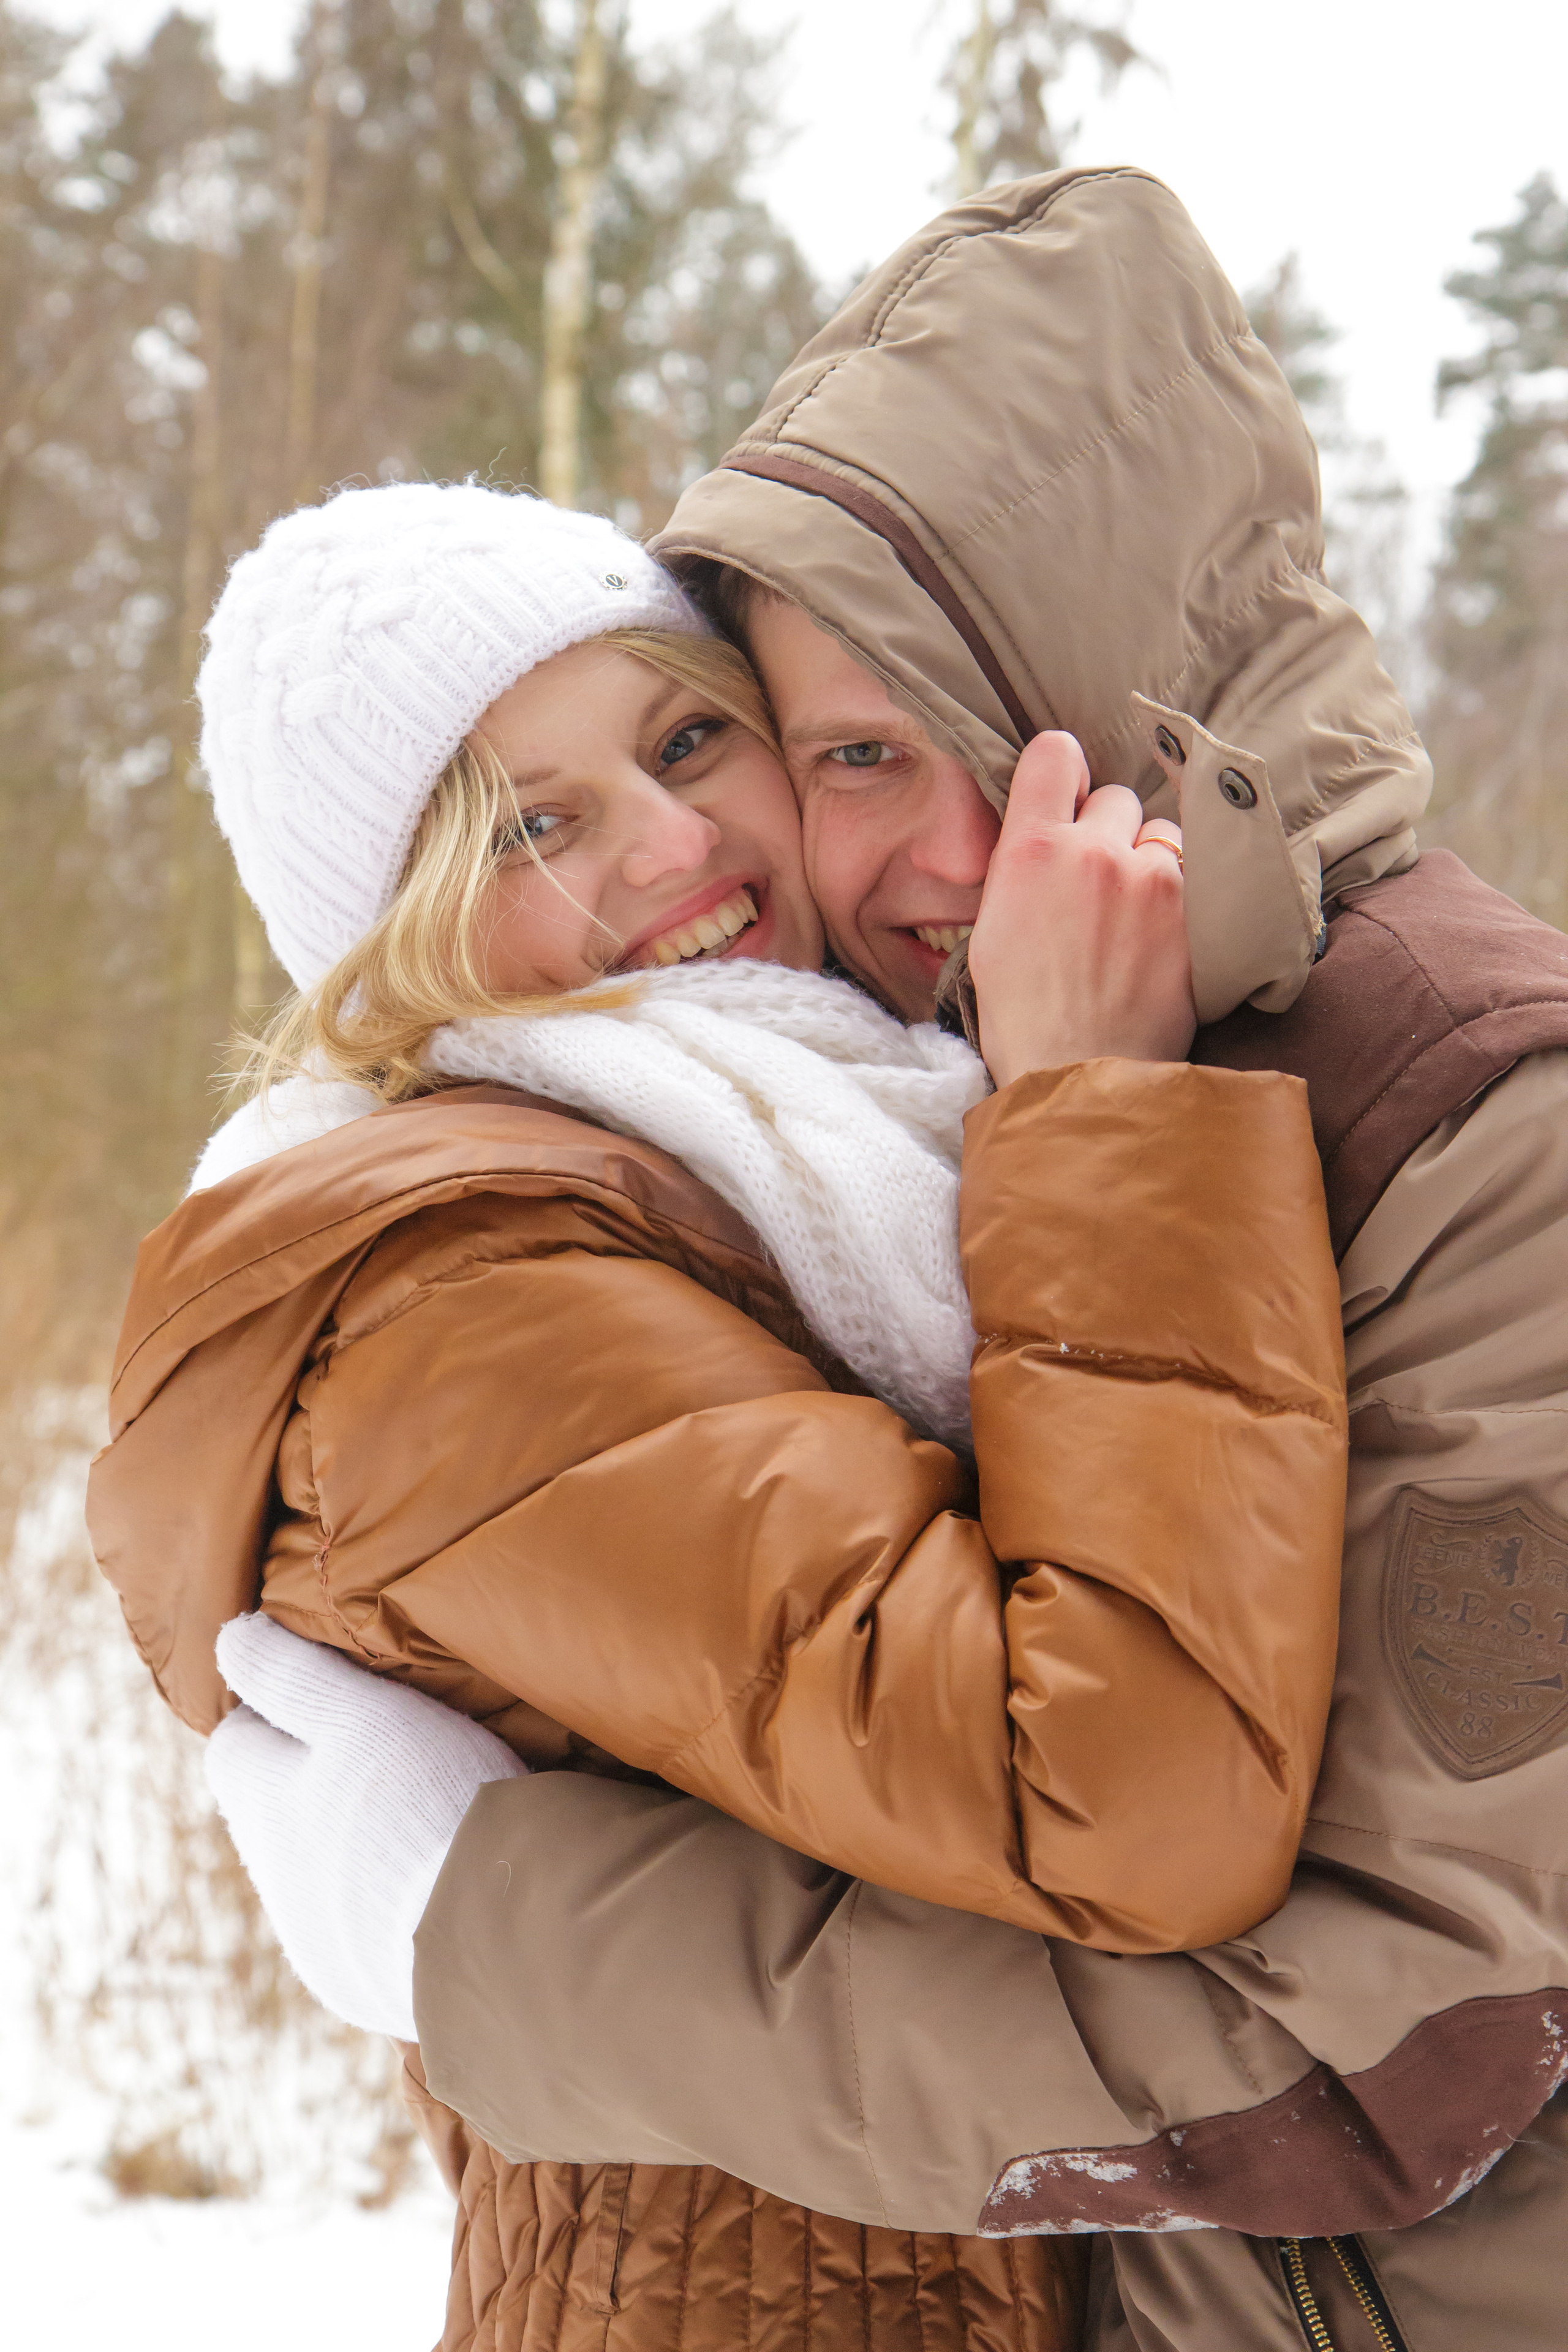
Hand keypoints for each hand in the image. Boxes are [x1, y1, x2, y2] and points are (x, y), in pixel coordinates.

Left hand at [206, 1614, 525, 2039]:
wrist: (494, 1936)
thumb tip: (231, 1639)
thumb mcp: (361, 1712)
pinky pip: (353, 1929)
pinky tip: (429, 1883)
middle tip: (375, 1751)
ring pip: (310, 1872)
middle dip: (303, 1780)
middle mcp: (274, 1874)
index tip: (329, 1696)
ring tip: (412, 1817)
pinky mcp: (357, 1982)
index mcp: (264, 1801)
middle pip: (266, 1811)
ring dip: (342, 1843)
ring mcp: (313, 1936)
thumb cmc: (429, 1802)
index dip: (274, 1711)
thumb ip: (291, 1674)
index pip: (233, 1743)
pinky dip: (378, 1901)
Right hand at [966, 732, 1195, 1086]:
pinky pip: (1199, 875)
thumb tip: (1047, 831)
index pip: (1055, 753)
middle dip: (1110, 833)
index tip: (1069, 796)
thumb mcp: (992, 929)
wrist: (1079, 1077)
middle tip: (1100, 885)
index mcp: (1029, 850)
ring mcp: (1151, 879)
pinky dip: (1187, 898)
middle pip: (1117, 797)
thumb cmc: (1025, 1016)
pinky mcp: (1196, 913)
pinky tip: (1166, 938)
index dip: (1064, 771)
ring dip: (1154, 863)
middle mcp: (1091, 850)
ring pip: (1164, 834)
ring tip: (1137, 918)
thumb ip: (1023, 865)